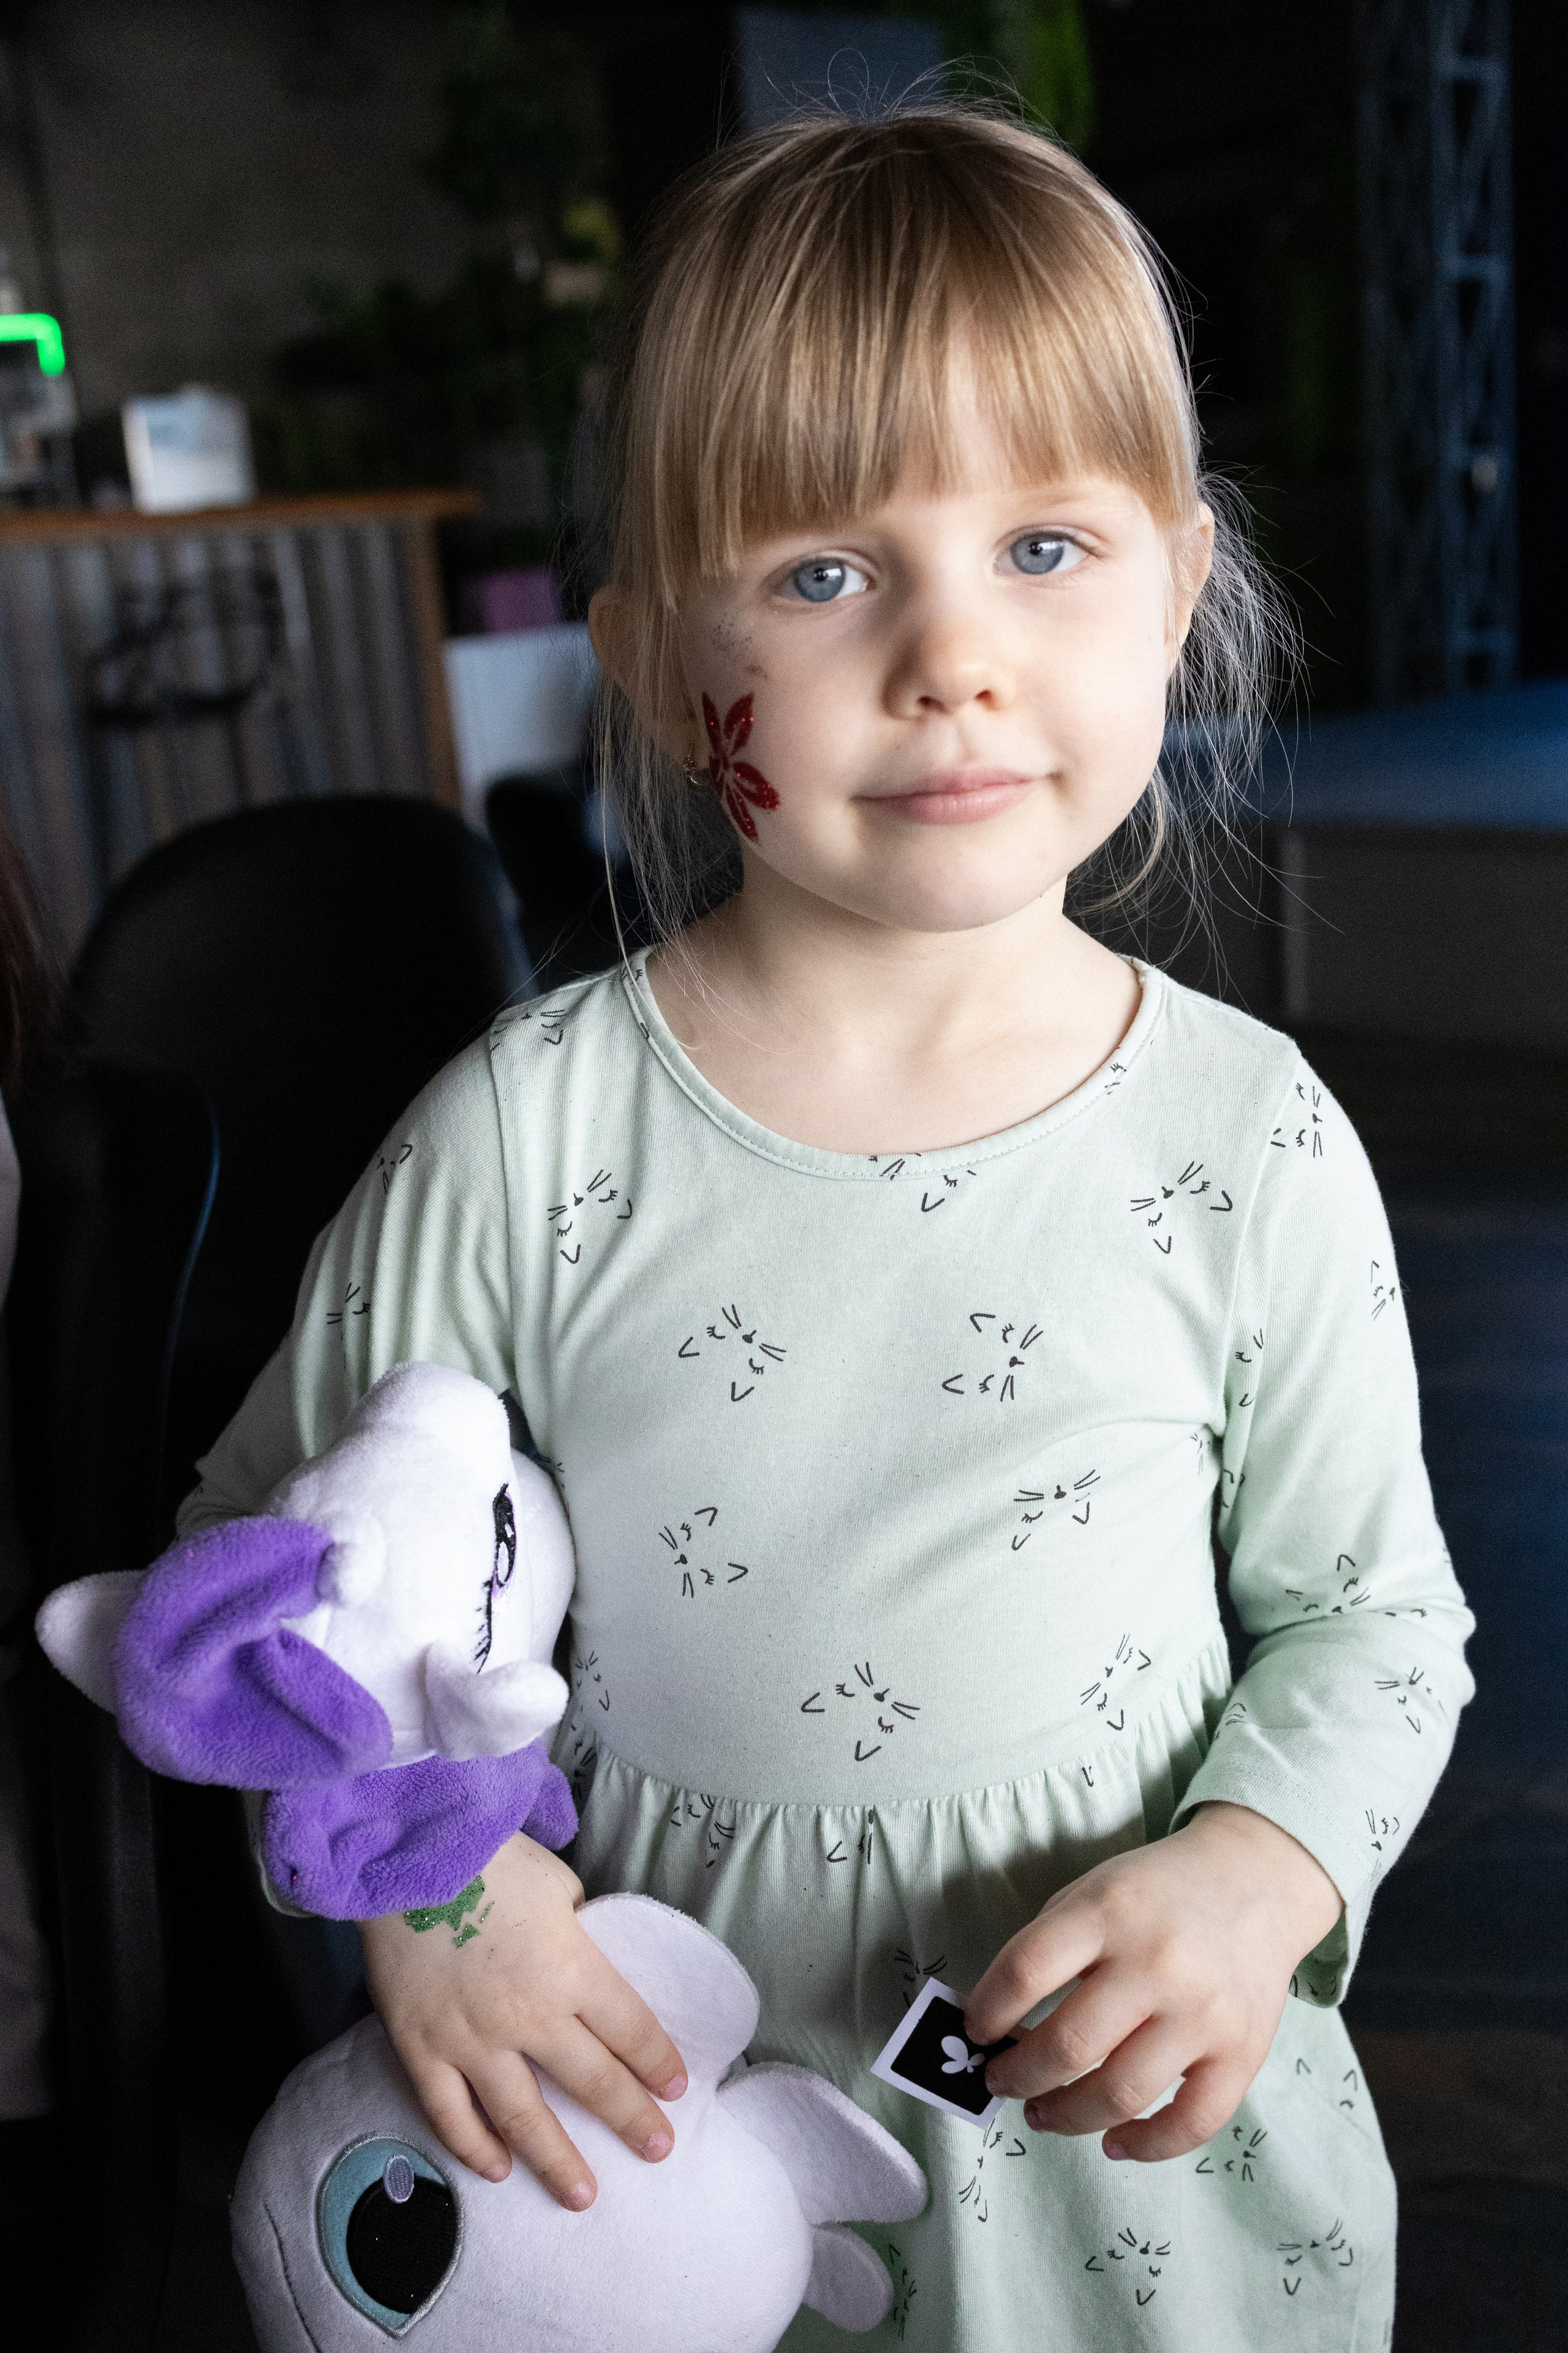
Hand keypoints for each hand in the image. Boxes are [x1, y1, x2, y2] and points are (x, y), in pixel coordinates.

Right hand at [360, 1832, 687, 2209]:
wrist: (406, 1854)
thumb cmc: (489, 1857)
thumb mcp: (557, 1884)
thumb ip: (576, 1931)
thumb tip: (581, 1958)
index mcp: (572, 1968)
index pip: (630, 2030)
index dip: (657, 2063)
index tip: (674, 2089)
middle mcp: (529, 2015)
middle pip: (592, 2082)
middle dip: (631, 2120)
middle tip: (657, 2150)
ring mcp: (472, 2039)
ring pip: (523, 2118)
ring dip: (557, 2162)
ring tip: (583, 2196)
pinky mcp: (420, 2048)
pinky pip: (450, 2113)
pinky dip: (473, 2147)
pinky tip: (497, 2170)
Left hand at [963, 1802, 1343, 2161]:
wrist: (1253, 1882)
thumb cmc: (1155, 1895)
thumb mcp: (1092, 1893)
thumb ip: (1047, 1949)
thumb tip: (996, 2027)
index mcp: (1109, 1912)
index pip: (1027, 1971)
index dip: (988, 2012)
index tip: (975, 2033)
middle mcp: (1157, 1963)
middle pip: (1070, 2045)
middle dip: (1020, 2077)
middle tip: (1002, 2083)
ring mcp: (1203, 2013)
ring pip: (1121, 2093)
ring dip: (1067, 2116)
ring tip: (1043, 2112)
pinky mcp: (1242, 2054)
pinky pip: (1191, 2123)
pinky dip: (1145, 2146)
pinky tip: (1113, 2142)